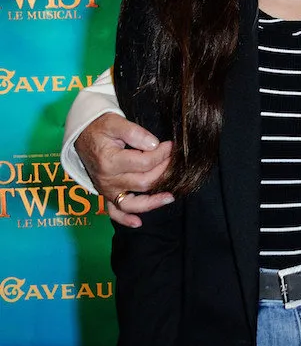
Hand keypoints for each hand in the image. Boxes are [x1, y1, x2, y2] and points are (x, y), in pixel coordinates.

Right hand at [76, 113, 173, 227]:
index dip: (162, 154)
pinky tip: (138, 223)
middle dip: (163, 171)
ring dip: (152, 202)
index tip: (171, 145)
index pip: (145, 163)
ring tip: (170, 197)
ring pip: (132, 203)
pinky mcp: (105, 194)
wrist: (82, 135)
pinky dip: (125, 219)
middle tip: (174, 160)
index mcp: (110, 162)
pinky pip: (114, 212)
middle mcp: (107, 180)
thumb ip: (134, 132)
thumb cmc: (100, 128)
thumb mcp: (115, 122)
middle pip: (144, 182)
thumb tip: (154, 144)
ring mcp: (106, 190)